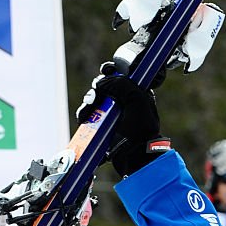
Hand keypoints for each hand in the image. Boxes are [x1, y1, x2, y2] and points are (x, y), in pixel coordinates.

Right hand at [75, 62, 167, 176]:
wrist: (134, 153)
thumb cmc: (141, 128)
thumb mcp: (137, 99)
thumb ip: (121, 84)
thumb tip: (101, 83)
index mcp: (135, 93)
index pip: (120, 75)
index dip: (111, 71)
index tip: (107, 71)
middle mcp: (123, 101)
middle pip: (103, 86)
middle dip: (97, 89)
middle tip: (96, 97)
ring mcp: (111, 113)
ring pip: (93, 99)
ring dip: (88, 103)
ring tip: (88, 111)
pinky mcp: (101, 124)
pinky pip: (88, 114)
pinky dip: (84, 114)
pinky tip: (84, 118)